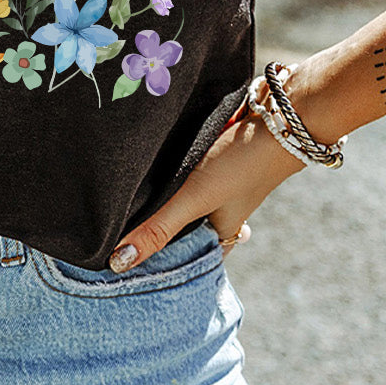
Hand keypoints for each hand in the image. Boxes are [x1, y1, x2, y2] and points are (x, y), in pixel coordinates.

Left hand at [108, 94, 305, 270]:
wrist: (277, 118)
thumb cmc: (241, 164)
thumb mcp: (195, 198)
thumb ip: (160, 228)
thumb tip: (119, 263)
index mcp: (218, 235)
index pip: (180, 260)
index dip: (151, 263)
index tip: (115, 266)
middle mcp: (215, 215)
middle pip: (173, 230)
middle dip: (146, 229)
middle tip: (107, 233)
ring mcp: (210, 187)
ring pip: (173, 201)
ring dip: (152, 200)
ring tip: (114, 203)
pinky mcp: (205, 161)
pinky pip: (177, 175)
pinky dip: (162, 175)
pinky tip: (139, 170)